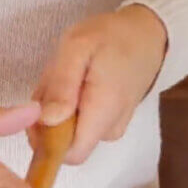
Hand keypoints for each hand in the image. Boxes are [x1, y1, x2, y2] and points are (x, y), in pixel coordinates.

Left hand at [31, 4, 167, 163]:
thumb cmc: (111, 36)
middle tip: (55, 80)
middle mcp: (109, 130)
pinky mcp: (109, 124)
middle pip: (63, 143)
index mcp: (102, 113)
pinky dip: (67, 106)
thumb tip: (48, 121)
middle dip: (48, 117)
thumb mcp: (77, 47)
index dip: (44, 138)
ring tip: (68, 76)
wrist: (147, 34)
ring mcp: (111, 129)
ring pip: (68, 133)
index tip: (40, 107)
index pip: (68, 154)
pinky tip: (76, 82)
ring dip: (57, 108)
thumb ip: (61, 85)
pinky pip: (79, 125)